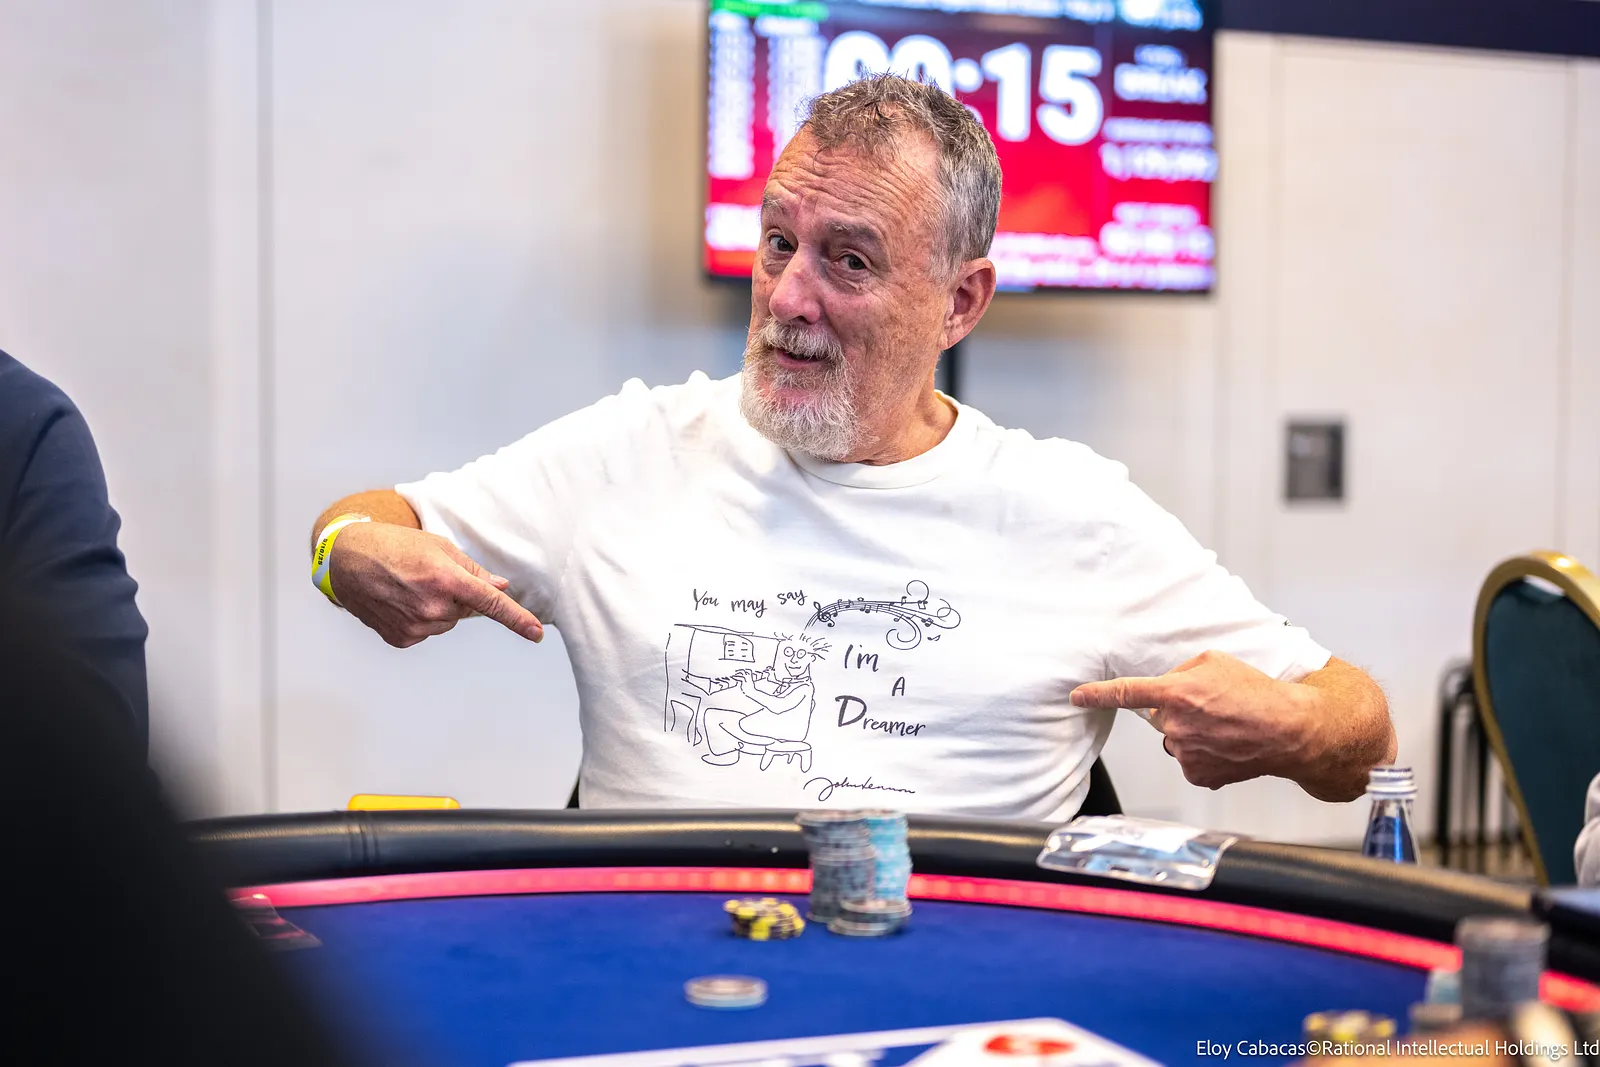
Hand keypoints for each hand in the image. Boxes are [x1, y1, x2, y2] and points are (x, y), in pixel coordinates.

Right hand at [326, 522, 544, 648]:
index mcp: (445, 579)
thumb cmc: (395, 546)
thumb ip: (473, 570)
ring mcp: (415, 627)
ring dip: (437, 608)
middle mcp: (431, 607)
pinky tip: (398, 602)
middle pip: (466, 611)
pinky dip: (418, 619)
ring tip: (409, 587)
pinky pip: (426, 632)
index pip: (490, 604)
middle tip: (426, 576)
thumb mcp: (438, 546)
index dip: (516, 618)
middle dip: (454, 595)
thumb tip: (501, 588)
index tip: (536, 633)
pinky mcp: (401, 639)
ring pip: (446, 623)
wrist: (346, 560)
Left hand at [1069, 650, 1319, 789]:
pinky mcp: (1197, 775)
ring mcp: (1186, 753)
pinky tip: (1227, 745)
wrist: (1291, 730)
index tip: (1076, 696)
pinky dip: (1204, 753)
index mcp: (1176, 693)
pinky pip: (1189, 759)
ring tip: (1226, 727)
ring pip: (1175, 739)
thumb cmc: (1257, 692)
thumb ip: (1181, 672)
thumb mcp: (1215, 662)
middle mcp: (1176, 725)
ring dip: (1192, 733)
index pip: (1125, 693)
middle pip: (1159, 716)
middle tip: (1213, 708)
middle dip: (1178, 710)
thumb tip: (1165, 686)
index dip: (1097, 694)